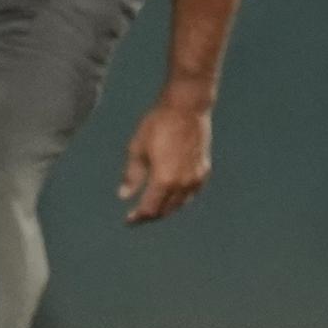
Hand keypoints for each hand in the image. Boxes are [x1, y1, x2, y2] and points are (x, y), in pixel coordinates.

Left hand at [119, 96, 211, 222]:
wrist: (186, 107)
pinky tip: (172, 196)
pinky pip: (191, 194)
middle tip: (138, 216)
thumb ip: (132, 176)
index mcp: (164, 180)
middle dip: (150, 216)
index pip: (149, 209)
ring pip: (180, 205)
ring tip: (153, 207)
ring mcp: (196, 178)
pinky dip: (180, 200)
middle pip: (165, 210)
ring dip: (165, 209)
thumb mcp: (137, 148)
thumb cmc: (158, 124)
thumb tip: (124, 196)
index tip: (128, 220)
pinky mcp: (204, 170)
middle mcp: (182, 184)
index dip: (137, 217)